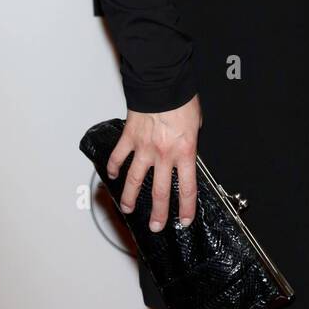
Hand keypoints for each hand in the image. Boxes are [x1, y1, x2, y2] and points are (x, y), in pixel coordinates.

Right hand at [108, 94, 201, 231]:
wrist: (163, 82)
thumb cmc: (182, 99)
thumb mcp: (196, 123)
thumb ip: (190, 141)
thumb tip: (186, 148)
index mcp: (185, 152)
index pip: (187, 188)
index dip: (186, 208)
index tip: (184, 220)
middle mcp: (164, 155)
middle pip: (160, 192)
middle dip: (158, 213)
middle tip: (156, 226)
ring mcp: (144, 148)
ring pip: (135, 181)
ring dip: (131, 197)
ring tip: (128, 209)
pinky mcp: (129, 138)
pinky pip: (119, 156)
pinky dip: (113, 167)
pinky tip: (111, 175)